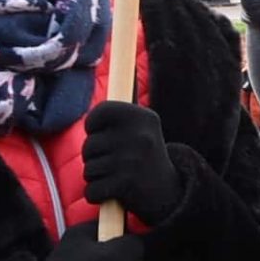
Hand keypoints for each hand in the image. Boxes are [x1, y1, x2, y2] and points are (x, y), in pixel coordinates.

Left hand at [81, 101, 183, 226]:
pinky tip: (114, 193)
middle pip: (88, 145)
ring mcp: (132, 160)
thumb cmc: (144, 158)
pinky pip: (91, 191)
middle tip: (117, 163)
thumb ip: (117, 114)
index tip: (102, 135)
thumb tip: (114, 65)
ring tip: (118, 177)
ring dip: (97, 177)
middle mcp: (140, 136)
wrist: (170, 194)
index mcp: (144, 117)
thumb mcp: (141, 129)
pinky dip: (97, 195)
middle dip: (95, 158)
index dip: (93, 126)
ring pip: (88, 170)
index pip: (99, 112)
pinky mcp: (126, 184)